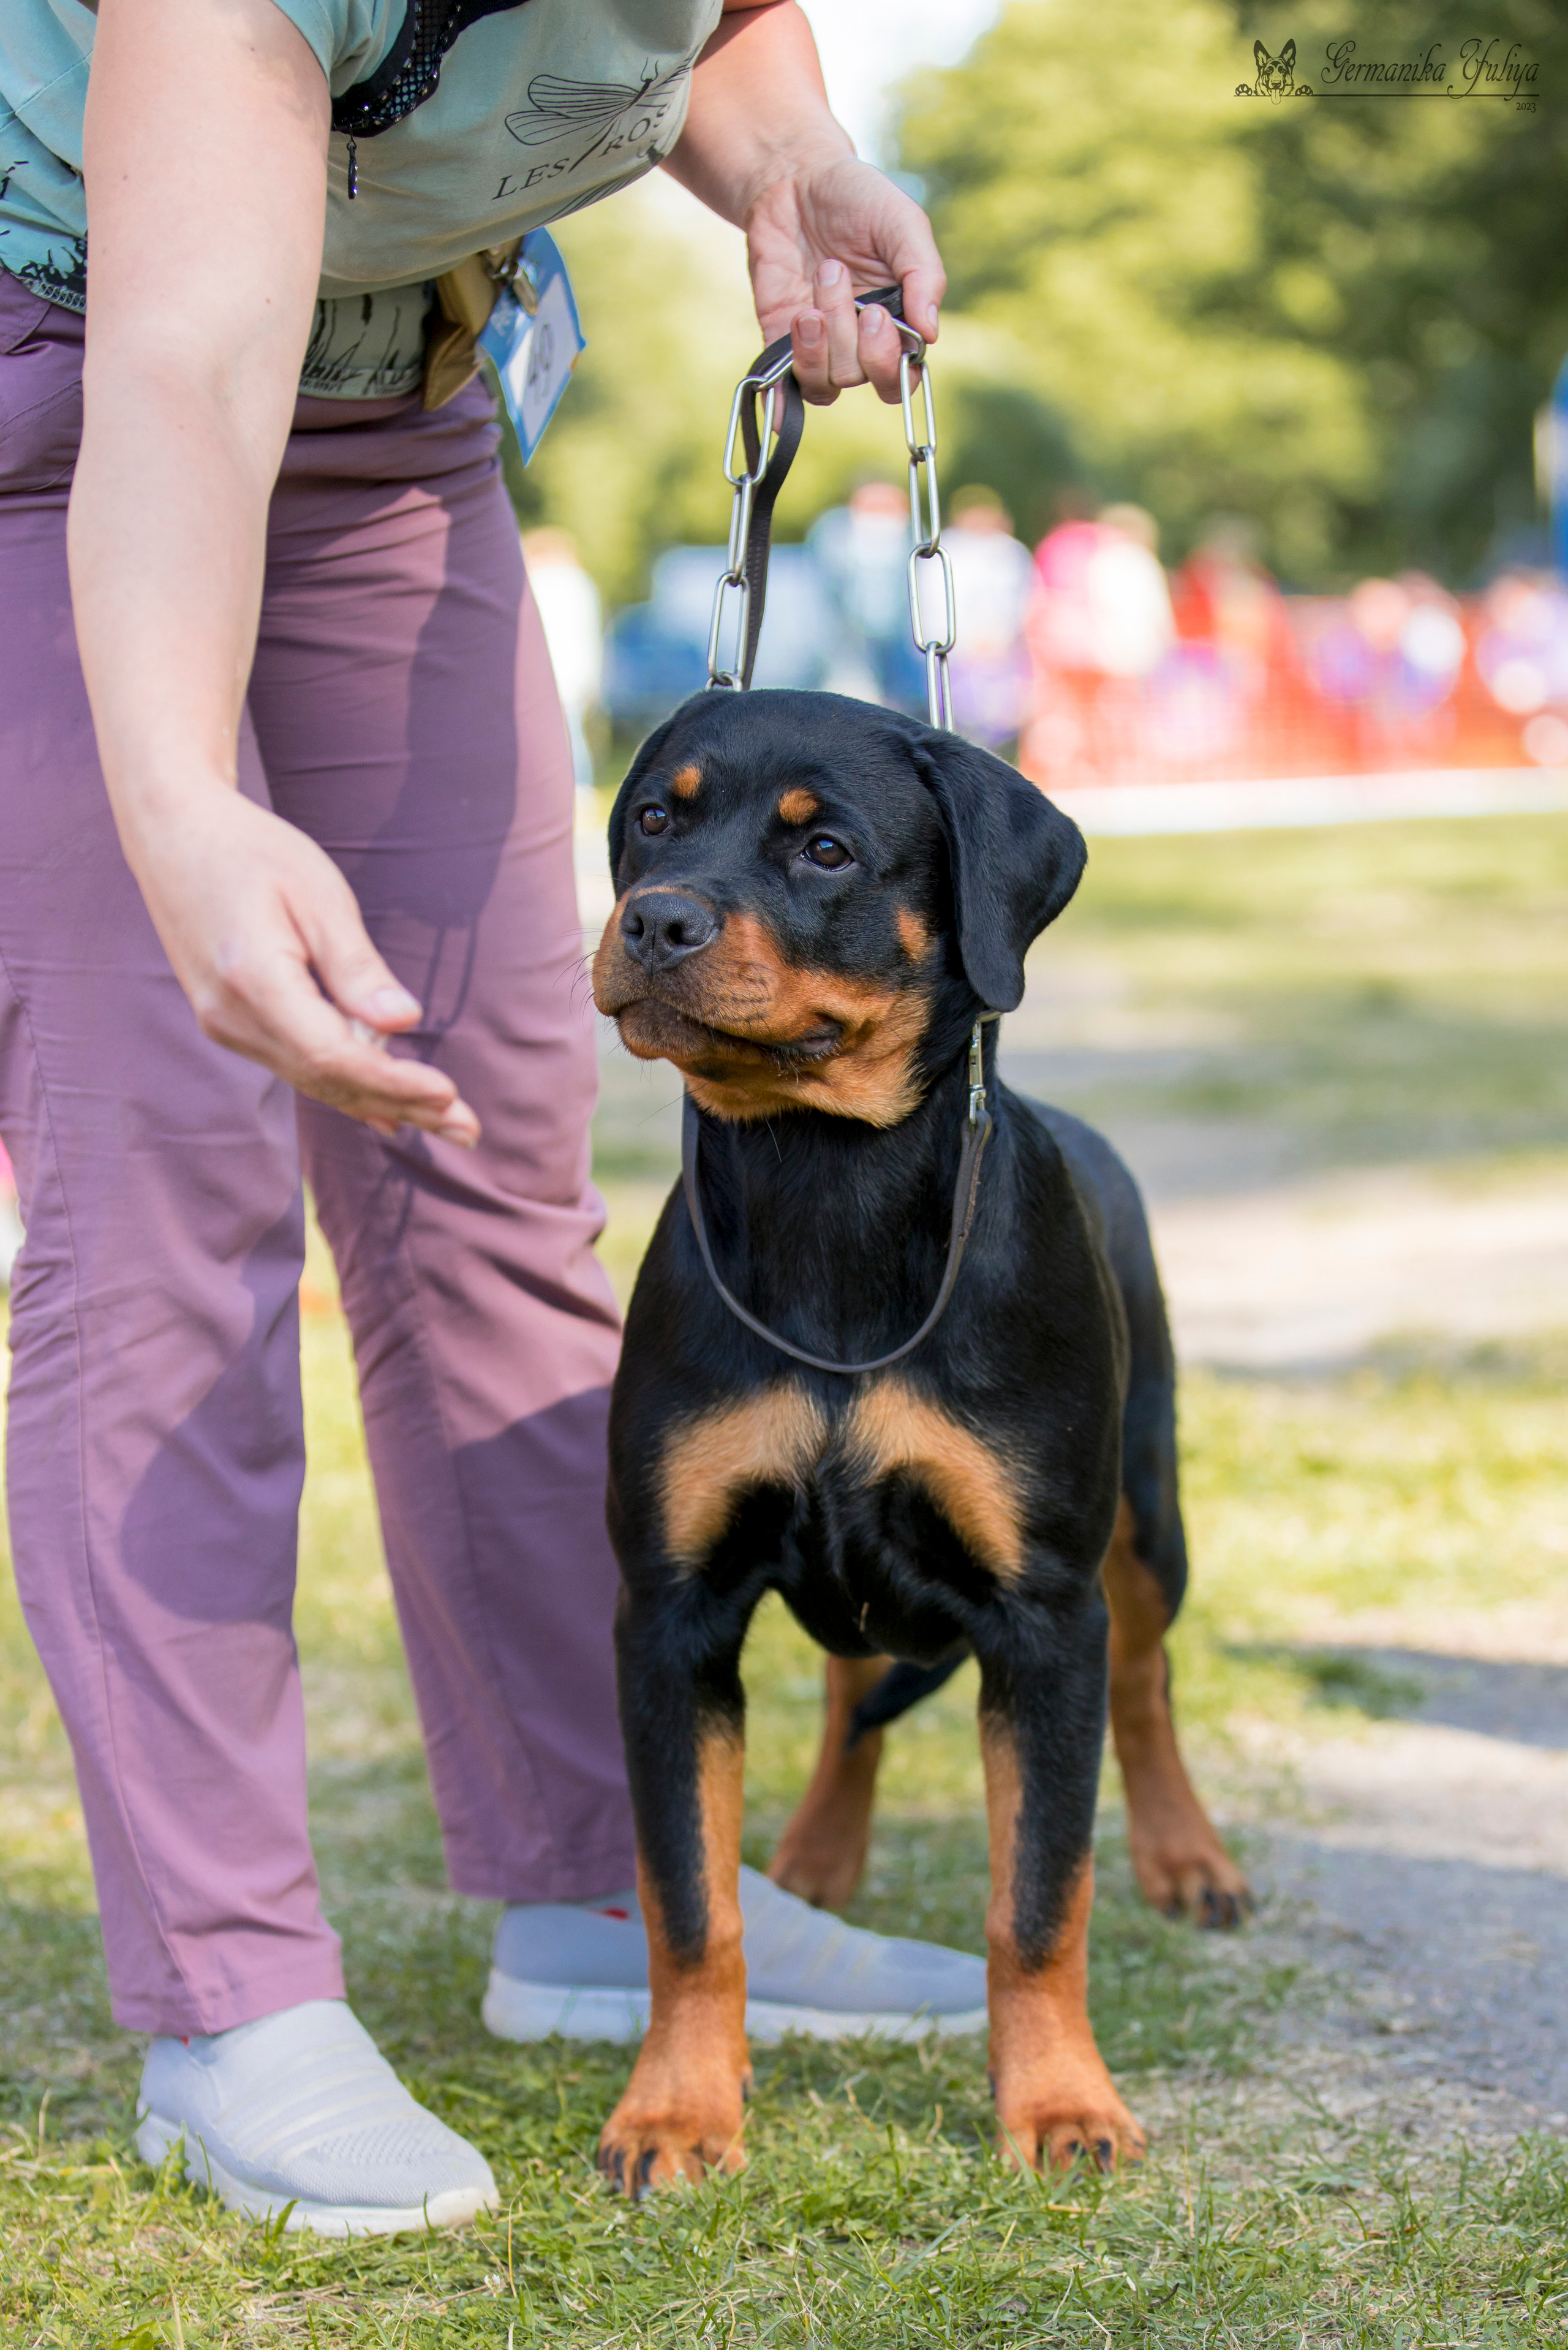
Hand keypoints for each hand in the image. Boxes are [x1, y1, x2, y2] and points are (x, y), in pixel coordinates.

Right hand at [123, 788, 480, 1143]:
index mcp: (253, 979)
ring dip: (379, 1103)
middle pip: (326, 1079)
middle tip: (468, 1129)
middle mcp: (230, 1017)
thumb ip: (357, 968)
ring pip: (312, 1080)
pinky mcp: (229, 1022)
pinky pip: (295, 1065)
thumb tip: (403, 1025)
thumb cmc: (253, 853)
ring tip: (444, 1123)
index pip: (333, 1055)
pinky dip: (344, 1086)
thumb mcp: (318, 897)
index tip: (449, 1093)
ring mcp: (224, 1025)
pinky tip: (386, 1114)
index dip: (393, 1081)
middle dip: (401, 1105)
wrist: (175, 836)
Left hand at [745, 156, 945, 404]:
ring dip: (817, 338)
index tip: (876, 313)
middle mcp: (859, 343)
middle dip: (848, 334)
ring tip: (815, 278)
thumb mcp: (902, 222)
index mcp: (896, 323)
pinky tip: (781, 391)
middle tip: (836, 273)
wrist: (794, 177)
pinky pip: (784, 384)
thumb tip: (929, 333)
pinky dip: (782, 395)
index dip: (889, 360)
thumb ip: (924, 274)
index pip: (902, 377)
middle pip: (860, 376)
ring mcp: (819, 345)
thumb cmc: (857, 198)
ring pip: (825, 381)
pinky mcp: (780, 339)